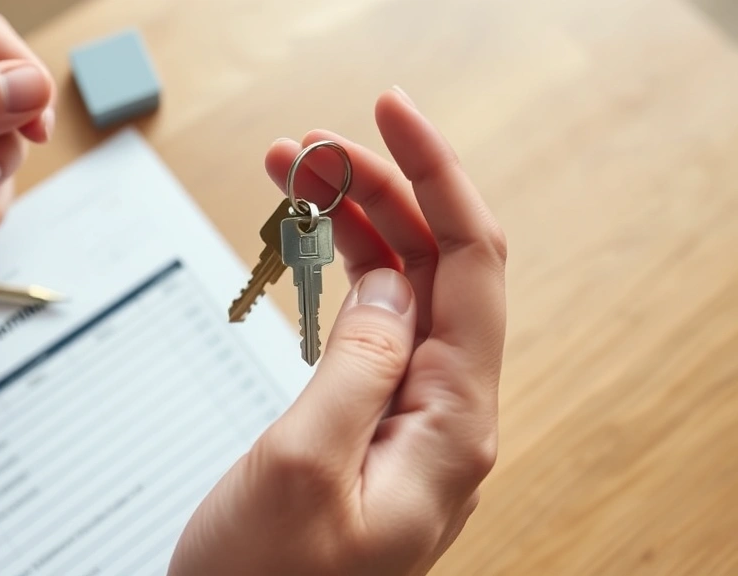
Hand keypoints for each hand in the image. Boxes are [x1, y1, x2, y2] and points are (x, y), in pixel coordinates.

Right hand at [170, 88, 506, 574]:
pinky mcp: (370, 429)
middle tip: (306, 147)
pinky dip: (343, 278)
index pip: (472, 268)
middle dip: (380, 193)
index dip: (434, 178)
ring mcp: (409, 425)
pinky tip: (314, 247)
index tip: (388, 117)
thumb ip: (361, 364)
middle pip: (437, 270)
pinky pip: (374, 333)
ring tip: (296, 177)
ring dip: (357, 227)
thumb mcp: (301, 466)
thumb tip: (395, 281)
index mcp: (451, 430)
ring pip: (403, 295)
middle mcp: (444, 421)